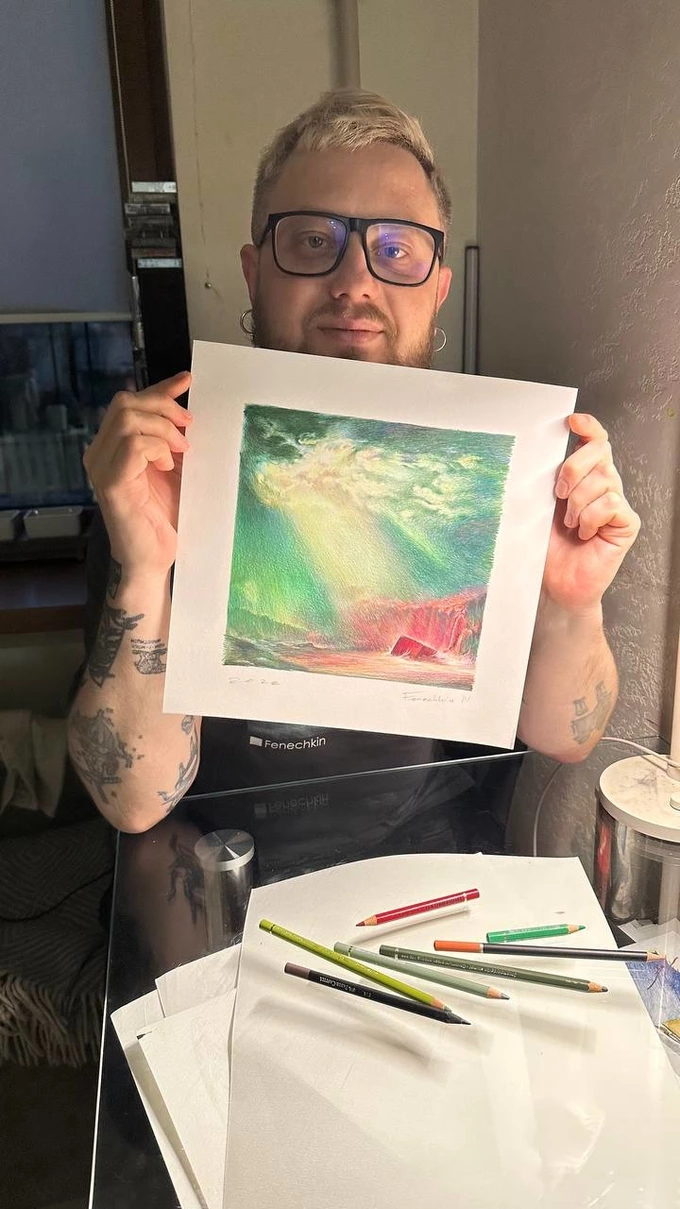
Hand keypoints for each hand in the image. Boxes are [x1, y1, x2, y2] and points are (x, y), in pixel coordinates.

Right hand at [83, 372, 191, 581]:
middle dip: (163, 407)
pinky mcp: (111, 484)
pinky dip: (157, 448)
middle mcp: (98, 454)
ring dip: (162, 429)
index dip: (158, 389)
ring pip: (128, 419)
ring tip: (180, 451)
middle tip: (188, 427)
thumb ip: (172, 438)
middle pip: (125, 404)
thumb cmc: (162, 518)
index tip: (186, 381)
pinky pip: (134, 445)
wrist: (154, 559)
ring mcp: (101, 468)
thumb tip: (186, 406)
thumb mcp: (173, 468)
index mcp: (110, 448)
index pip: (128, 404)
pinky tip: (167, 466)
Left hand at [542, 413, 639, 612]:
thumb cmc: (547, 548)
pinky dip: (592, 517)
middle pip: (600, 452)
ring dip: (578, 502)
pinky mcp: (627, 523)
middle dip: (574, 467)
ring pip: (604, 478)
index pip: (595, 442)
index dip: (588, 427)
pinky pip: (611, 503)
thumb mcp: (541, 507)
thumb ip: (546, 481)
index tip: (572, 421)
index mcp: (584, 477)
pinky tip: (585, 533)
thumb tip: (536, 455)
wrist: (557, 584)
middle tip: (559, 494)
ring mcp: (618, 503)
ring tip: (571, 524)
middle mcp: (604, 485)